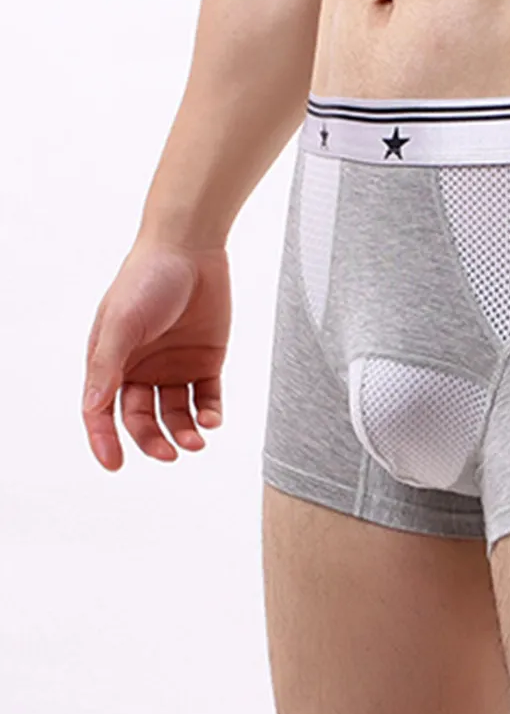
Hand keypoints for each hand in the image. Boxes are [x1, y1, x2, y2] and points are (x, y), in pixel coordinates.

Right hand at [82, 238, 231, 470]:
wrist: (191, 249)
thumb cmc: (147, 279)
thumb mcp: (121, 322)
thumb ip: (108, 365)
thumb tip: (94, 407)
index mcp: (111, 361)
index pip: (102, 411)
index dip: (104, 440)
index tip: (114, 464)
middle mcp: (141, 369)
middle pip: (142, 419)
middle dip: (153, 440)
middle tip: (170, 452)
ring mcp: (174, 367)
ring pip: (176, 415)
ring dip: (184, 432)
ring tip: (196, 440)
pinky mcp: (206, 362)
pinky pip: (206, 399)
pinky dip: (209, 414)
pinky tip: (211, 420)